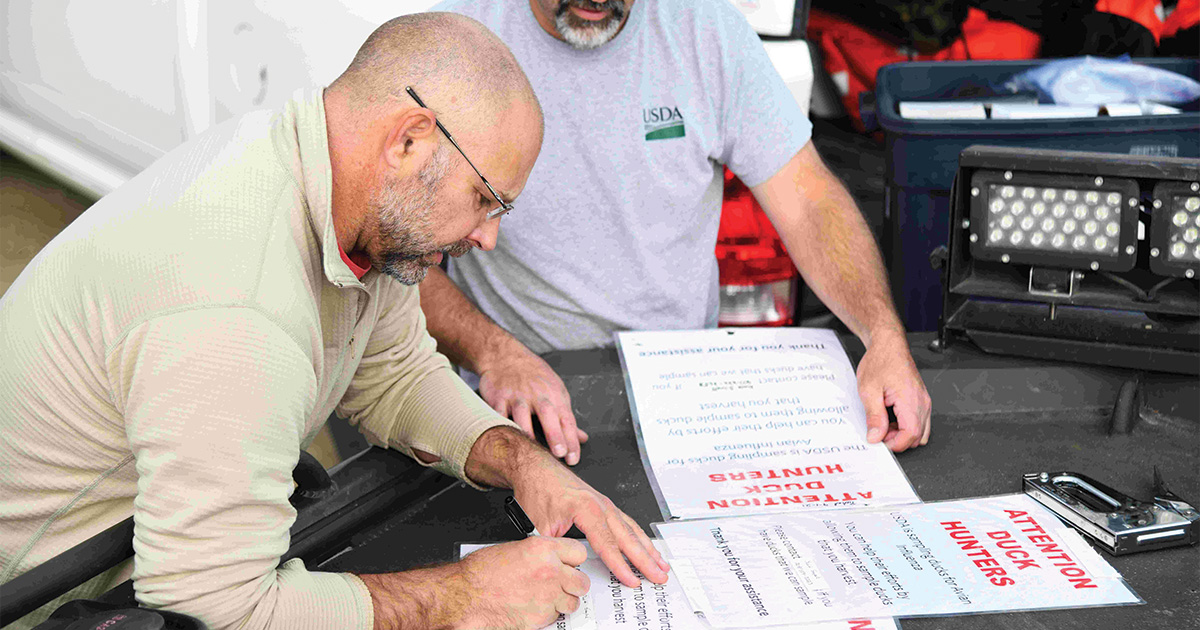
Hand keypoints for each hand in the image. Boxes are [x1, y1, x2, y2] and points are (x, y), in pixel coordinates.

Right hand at [456, 538, 590, 629]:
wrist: (467, 595)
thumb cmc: (481, 572)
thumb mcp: (515, 549)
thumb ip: (540, 553)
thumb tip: (551, 558)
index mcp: (543, 550)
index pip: (578, 553)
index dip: (573, 559)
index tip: (570, 563)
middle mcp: (550, 572)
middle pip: (582, 582)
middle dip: (573, 584)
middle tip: (563, 584)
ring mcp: (548, 597)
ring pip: (572, 602)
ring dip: (563, 601)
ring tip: (547, 597)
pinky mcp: (542, 617)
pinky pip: (555, 616)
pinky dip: (548, 614)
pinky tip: (534, 606)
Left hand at [465, 427, 668, 588]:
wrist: (535, 468)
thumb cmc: (536, 490)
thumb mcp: (538, 525)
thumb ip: (554, 550)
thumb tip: (560, 571)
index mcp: (586, 508)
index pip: (607, 544)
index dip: (620, 566)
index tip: (632, 581)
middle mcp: (600, 504)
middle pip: (627, 537)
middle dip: (645, 560)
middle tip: (659, 576)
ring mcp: (604, 503)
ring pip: (631, 530)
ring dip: (648, 549)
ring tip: (661, 565)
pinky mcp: (603, 504)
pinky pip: (626, 522)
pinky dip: (639, 537)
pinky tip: (646, 546)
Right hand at [479, 350, 588, 464]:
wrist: (506, 356)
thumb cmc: (534, 376)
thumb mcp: (556, 391)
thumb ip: (566, 417)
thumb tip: (581, 438)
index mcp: (555, 396)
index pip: (567, 420)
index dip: (571, 440)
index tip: (573, 459)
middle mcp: (537, 395)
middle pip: (548, 415)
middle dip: (554, 434)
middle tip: (559, 453)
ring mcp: (517, 396)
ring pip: (522, 414)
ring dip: (527, 431)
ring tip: (530, 451)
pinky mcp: (499, 397)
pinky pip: (498, 412)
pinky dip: (500, 424)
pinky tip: (503, 438)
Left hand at [855, 330, 930, 451]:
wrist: (888, 345)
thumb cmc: (880, 361)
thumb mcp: (868, 390)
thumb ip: (874, 416)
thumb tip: (876, 437)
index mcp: (910, 400)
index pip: (910, 435)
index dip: (894, 444)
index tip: (879, 441)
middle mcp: (922, 402)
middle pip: (917, 437)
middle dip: (898, 440)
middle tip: (879, 431)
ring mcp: (924, 401)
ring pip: (920, 432)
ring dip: (902, 434)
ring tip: (884, 424)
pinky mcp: (921, 400)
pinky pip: (920, 422)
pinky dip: (906, 426)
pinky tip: (891, 418)